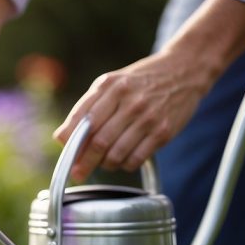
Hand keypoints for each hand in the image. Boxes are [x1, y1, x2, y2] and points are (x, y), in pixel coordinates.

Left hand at [53, 49, 211, 181]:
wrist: (184, 70)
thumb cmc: (140, 80)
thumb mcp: (111, 84)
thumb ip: (85, 108)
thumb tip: (60, 137)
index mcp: (111, 87)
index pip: (83, 121)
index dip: (72, 144)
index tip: (67, 159)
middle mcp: (129, 102)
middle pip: (99, 141)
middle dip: (84, 162)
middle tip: (78, 173)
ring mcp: (148, 117)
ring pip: (116, 154)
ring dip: (106, 165)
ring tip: (104, 163)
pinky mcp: (163, 132)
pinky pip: (136, 159)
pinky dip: (125, 165)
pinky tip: (123, 160)